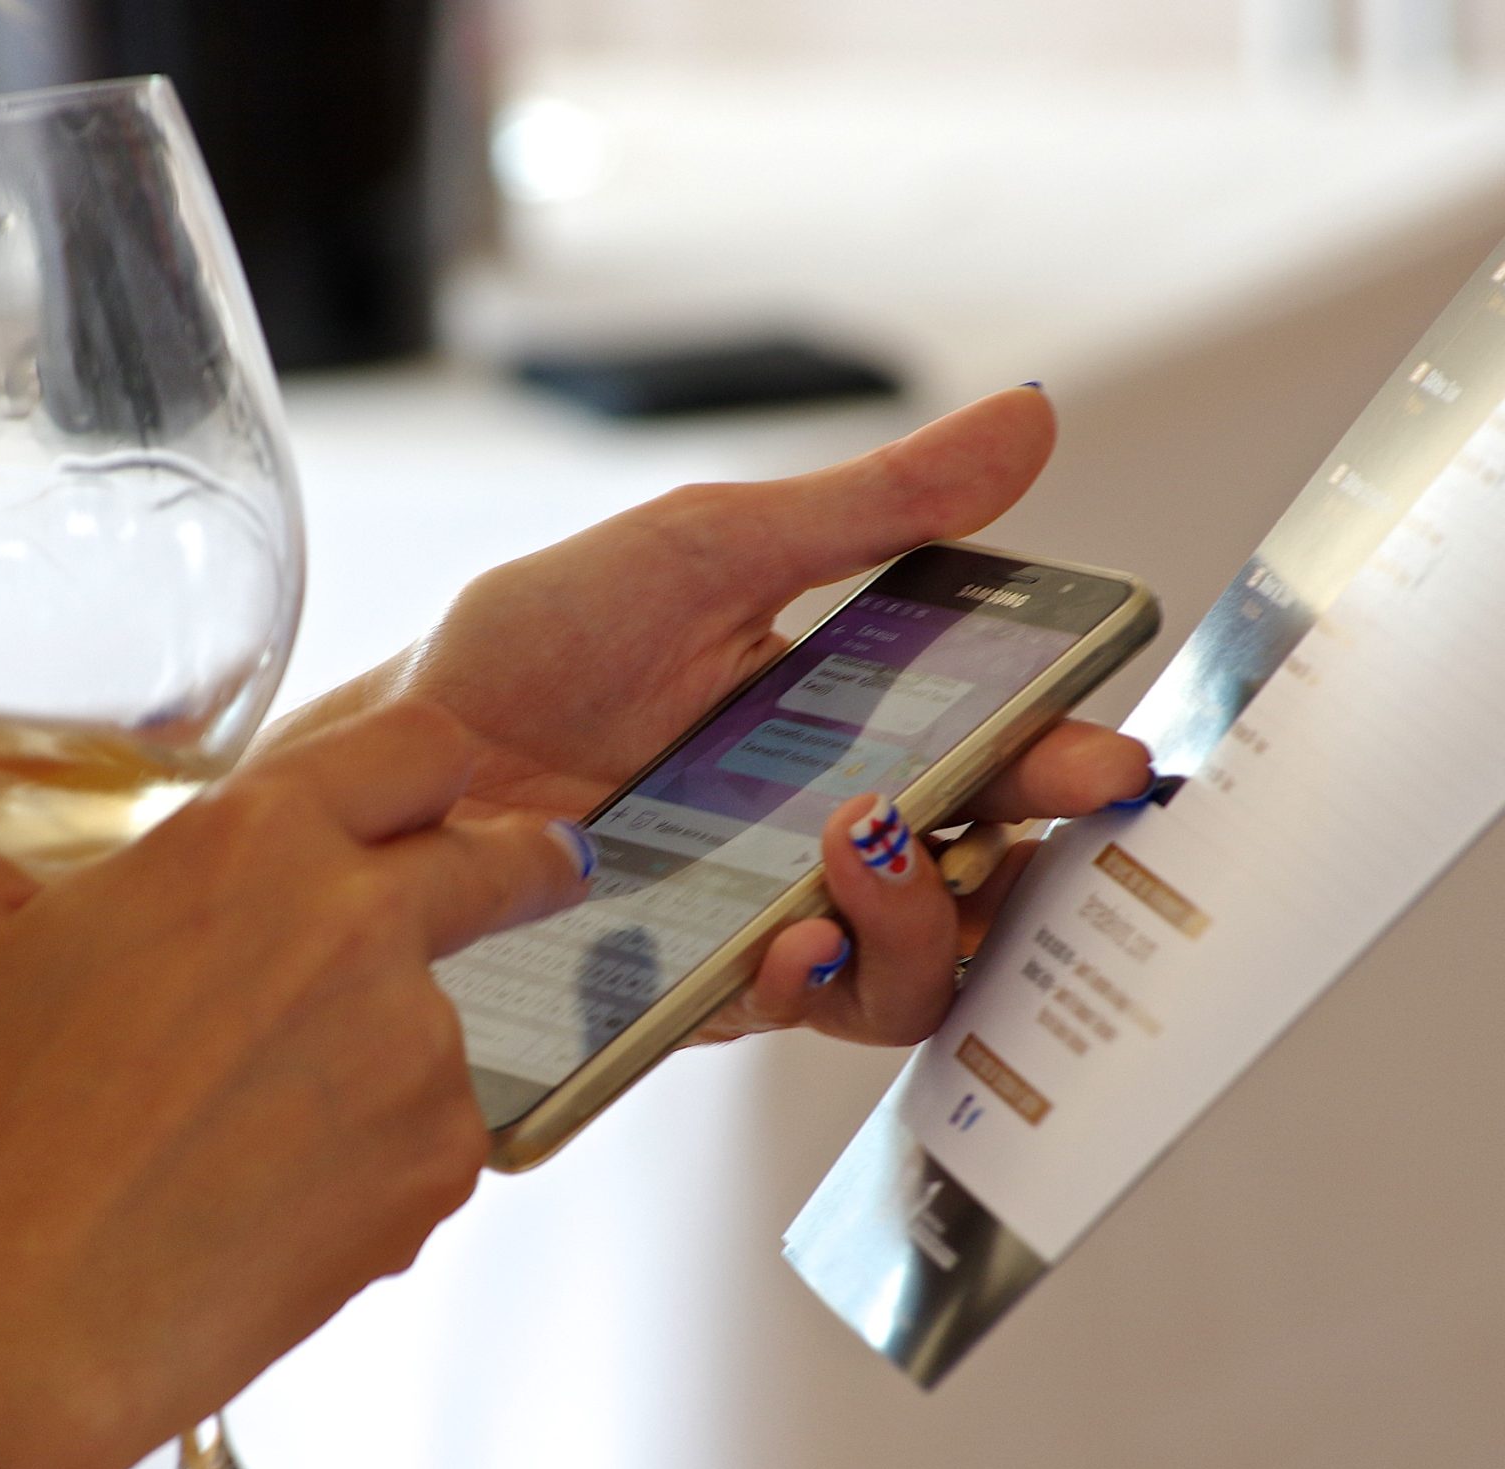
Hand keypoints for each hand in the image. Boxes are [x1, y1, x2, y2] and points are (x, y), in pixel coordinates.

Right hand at [0, 702, 589, 1468]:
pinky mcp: (442, 1165)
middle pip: (501, 868)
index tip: (444, 796)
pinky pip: (426, 1132)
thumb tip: (76, 850)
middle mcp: (362, 928)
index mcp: (256, 839)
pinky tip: (267, 1194)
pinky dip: (371, 1156)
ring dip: (376, 1050)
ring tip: (243, 1129)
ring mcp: (419, 1052)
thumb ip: (45, 850)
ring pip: (435, 1021)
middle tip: (529, 883)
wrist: (20, 1323)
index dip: (429, 768)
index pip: (418, 746)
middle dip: (523, 871)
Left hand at [272, 385, 1148, 1046]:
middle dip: (1028, 850)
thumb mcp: (713, 549)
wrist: (395, 754)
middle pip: (976, 879)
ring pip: (909, 972)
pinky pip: (792, 1013)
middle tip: (1045, 803)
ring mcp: (764, 915)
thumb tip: (1028, 419)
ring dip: (925, 918)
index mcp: (846, 723)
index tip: (1110, 751)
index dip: (1061, 762)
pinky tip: (790, 935)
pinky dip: (813, 977)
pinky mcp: (696, 988)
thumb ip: (874, 508)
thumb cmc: (535, 647)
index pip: (991, 756)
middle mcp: (819, 832)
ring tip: (873, 846)